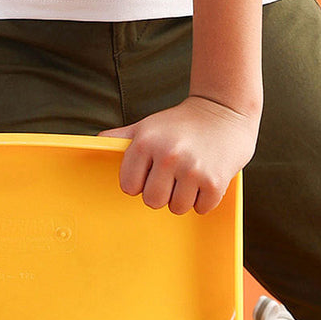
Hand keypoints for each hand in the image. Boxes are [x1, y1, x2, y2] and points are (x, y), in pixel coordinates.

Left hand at [98, 95, 259, 215]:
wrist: (225, 110)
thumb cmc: (180, 123)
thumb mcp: (147, 125)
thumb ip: (120, 137)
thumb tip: (95, 142)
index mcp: (146, 142)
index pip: (129, 187)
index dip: (140, 181)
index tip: (152, 170)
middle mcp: (167, 155)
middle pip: (152, 201)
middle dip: (162, 192)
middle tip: (174, 174)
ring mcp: (192, 169)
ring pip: (177, 208)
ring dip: (184, 196)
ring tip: (191, 173)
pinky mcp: (215, 182)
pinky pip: (201, 209)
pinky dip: (205, 198)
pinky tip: (206, 176)